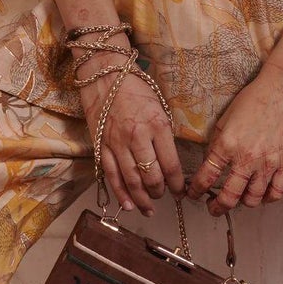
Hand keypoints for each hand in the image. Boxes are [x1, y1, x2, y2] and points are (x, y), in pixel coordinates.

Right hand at [89, 67, 181, 212]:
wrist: (104, 74)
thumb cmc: (135, 88)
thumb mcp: (159, 107)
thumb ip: (164, 135)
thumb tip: (170, 163)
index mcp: (157, 125)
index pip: (171, 165)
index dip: (177, 184)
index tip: (181, 191)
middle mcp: (137, 137)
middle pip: (151, 176)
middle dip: (160, 192)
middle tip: (164, 196)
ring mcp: (117, 143)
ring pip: (131, 180)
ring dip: (142, 199)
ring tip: (149, 208)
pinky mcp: (101, 146)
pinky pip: (111, 175)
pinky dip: (120, 193)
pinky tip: (128, 204)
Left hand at [193, 60, 282, 212]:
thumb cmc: (253, 99)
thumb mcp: (224, 119)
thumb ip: (215, 144)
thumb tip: (208, 165)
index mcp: (227, 144)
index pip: (206, 177)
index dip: (195, 190)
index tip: (192, 193)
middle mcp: (247, 158)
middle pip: (229, 197)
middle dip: (217, 207)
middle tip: (213, 207)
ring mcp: (269, 163)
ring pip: (253, 199)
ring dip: (241, 203)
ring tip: (237, 198)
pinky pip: (276, 192)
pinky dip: (267, 199)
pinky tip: (260, 194)